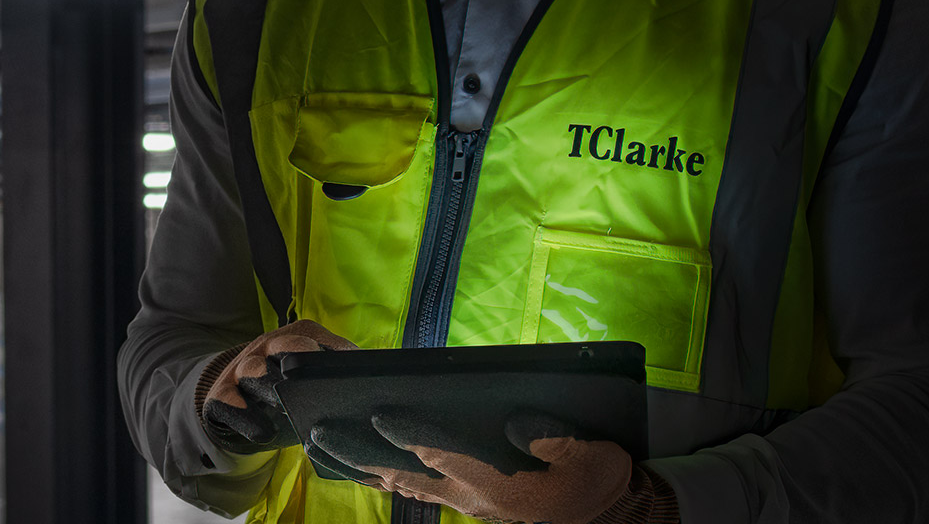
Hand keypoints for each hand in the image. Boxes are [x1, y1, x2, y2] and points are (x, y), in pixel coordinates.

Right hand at [200, 320, 355, 447]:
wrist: (232, 398)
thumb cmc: (283, 387)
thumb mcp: (305, 374)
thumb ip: (332, 370)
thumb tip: (370, 375)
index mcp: (290, 338)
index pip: (311, 335)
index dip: (331, 346)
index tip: (351, 361)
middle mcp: (264, 349)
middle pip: (281, 345)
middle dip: (297, 354)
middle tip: (311, 373)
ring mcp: (240, 371)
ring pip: (253, 370)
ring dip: (269, 384)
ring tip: (284, 404)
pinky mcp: (221, 396)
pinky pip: (229, 403)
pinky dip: (246, 417)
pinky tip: (263, 432)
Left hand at [351, 411, 635, 523]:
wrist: (606, 514)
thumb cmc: (595, 480)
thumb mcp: (591, 457)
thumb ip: (555, 440)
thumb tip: (516, 422)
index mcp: (499, 484)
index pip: (445, 456)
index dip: (411, 436)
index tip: (380, 415)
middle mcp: (471, 497)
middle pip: (405, 475)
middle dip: (362, 454)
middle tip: (322, 433)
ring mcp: (465, 503)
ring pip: (404, 485)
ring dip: (364, 466)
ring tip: (325, 447)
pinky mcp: (467, 501)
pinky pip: (418, 489)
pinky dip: (387, 476)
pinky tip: (365, 464)